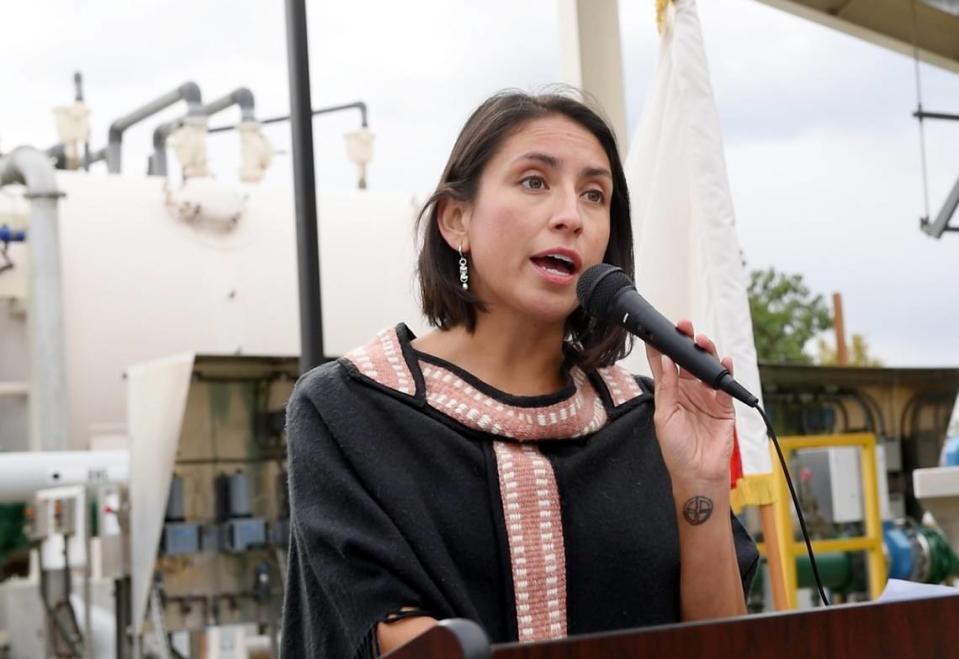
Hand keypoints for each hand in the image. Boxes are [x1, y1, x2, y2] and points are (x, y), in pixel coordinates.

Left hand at [646, 319, 734, 487]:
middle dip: (685, 342)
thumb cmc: (676, 449)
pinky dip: (726, 371)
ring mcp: (707, 396)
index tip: (655, 330)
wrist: (698, 473)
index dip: (661, 347)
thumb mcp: (664, 416)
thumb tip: (666, 360)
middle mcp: (688, 390)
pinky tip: (724, 360)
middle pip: (687, 360)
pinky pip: (726, 383)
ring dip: (705, 352)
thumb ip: (667, 387)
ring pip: (707, 367)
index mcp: (670, 392)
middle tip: (683, 327)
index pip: (664, 364)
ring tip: (701, 340)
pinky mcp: (724, 404)